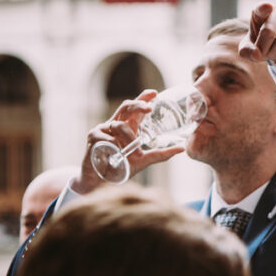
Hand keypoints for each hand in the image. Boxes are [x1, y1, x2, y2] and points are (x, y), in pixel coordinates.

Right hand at [70, 90, 184, 193]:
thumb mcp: (143, 161)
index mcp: (128, 127)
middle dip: (138, 105)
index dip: (143, 98)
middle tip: (149, 109)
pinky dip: (113, 144)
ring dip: (129, 138)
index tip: (155, 93)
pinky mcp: (93, 136)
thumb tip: (182, 148)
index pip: (135, 108)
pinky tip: (115, 152)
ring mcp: (103, 129)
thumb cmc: (121, 169)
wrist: (100, 182)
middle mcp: (115, 124)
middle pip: (127, 106)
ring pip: (119, 124)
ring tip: (136, 154)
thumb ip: (161, 154)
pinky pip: (106, 136)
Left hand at [239, 3, 275, 81]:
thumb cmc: (261, 42)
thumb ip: (246, 51)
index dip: (264, 8)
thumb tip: (256, 55)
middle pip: (269, 32)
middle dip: (263, 50)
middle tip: (263, 55)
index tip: (266, 7)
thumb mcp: (249, 47)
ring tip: (273, 57)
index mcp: (261, 11)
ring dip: (275, 56)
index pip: (262, 7)